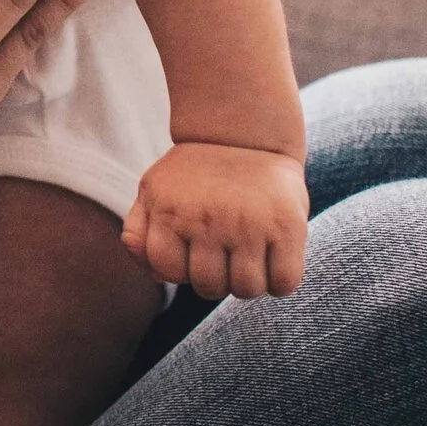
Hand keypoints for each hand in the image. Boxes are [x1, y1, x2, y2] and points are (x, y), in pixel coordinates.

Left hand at [123, 141, 308, 298]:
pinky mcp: (287, 228)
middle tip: (222, 256)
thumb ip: (139, 233)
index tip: (192, 253)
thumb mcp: (154, 191)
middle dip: (214, 279)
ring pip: (247, 289)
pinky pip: (284, 283)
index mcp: (169, 211)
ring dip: (247, 282)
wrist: (244, 136)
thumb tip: (153, 274)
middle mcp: (207, 220)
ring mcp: (248, 225)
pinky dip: (280, 281)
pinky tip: (273, 259)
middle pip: (208, 286)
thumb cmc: (195, 175)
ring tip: (247, 258)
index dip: (180, 270)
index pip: (167, 271)